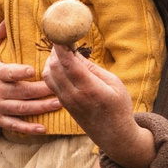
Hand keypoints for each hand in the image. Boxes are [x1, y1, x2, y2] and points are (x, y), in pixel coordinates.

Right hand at [0, 23, 62, 138]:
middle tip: (60, 87)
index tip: (33, 70)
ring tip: (59, 103)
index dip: (19, 72)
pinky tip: (43, 128)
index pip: (8, 73)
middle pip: (21, 92)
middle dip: (41, 91)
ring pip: (21, 109)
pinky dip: (28, 128)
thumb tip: (4, 18)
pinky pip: (14, 125)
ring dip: (41, 108)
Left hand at [41, 43, 155, 167]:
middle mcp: (73, 95)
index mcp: (89, 89)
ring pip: (48, 75)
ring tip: (63, 52)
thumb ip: (93, 68)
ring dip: (52, 60)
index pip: (69, 64)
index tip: (59, 33)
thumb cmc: (119, 106)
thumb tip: (75, 52)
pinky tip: (61, 64)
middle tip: (63, 39)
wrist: (114, 135)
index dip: (61, 47)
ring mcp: (65, 101)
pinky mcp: (62, 104)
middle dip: (55, 50)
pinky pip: (51, 83)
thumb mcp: (114, 84)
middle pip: (54, 67)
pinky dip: (52, 70)